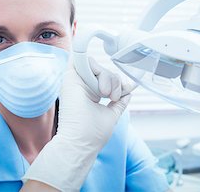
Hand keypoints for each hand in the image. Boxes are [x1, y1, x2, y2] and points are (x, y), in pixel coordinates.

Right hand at [22, 58, 131, 190]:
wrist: (81, 142)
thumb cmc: (92, 134)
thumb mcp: (112, 114)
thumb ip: (119, 102)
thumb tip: (129, 90)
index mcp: (90, 92)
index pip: (107, 77)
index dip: (118, 82)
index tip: (126, 90)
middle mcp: (82, 85)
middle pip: (105, 70)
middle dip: (115, 82)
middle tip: (113, 97)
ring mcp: (75, 80)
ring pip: (97, 64)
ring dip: (107, 78)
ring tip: (106, 95)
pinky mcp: (69, 77)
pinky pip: (79, 56)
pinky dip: (91, 62)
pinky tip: (97, 85)